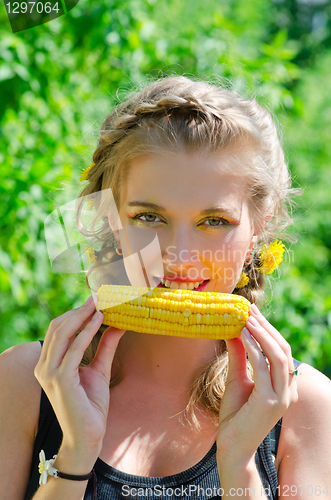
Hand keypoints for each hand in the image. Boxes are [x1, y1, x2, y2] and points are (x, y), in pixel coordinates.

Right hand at [34, 295, 124, 465]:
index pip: (57, 329)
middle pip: (57, 327)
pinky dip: (87, 331)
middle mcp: (43, 366)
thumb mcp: (99, 369)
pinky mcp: (60, 380)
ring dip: (82, 315)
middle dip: (78, 310)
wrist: (88, 436)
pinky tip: (100, 320)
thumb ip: (105, 346)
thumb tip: (118, 323)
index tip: (94, 300)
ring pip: (62, 333)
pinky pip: (73, 348)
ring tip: (100, 303)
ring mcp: (49, 373)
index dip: (75, 312)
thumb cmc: (91, 405)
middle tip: (98, 297)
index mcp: (48, 363)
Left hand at [216, 304, 297, 464]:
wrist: (231, 446)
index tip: (252, 312)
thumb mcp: (237, 379)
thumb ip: (239, 356)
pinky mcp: (270, 402)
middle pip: (283, 349)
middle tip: (249, 310)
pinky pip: (263, 367)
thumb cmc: (235, 415)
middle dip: (266, 327)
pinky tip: (241, 334)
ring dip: (261, 333)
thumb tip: (232, 330)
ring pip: (278, 356)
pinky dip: (253, 347)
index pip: (281, 350)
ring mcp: (282, 397)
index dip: (268, 329)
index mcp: (285, 385)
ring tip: (245, 318)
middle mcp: (288, 390)